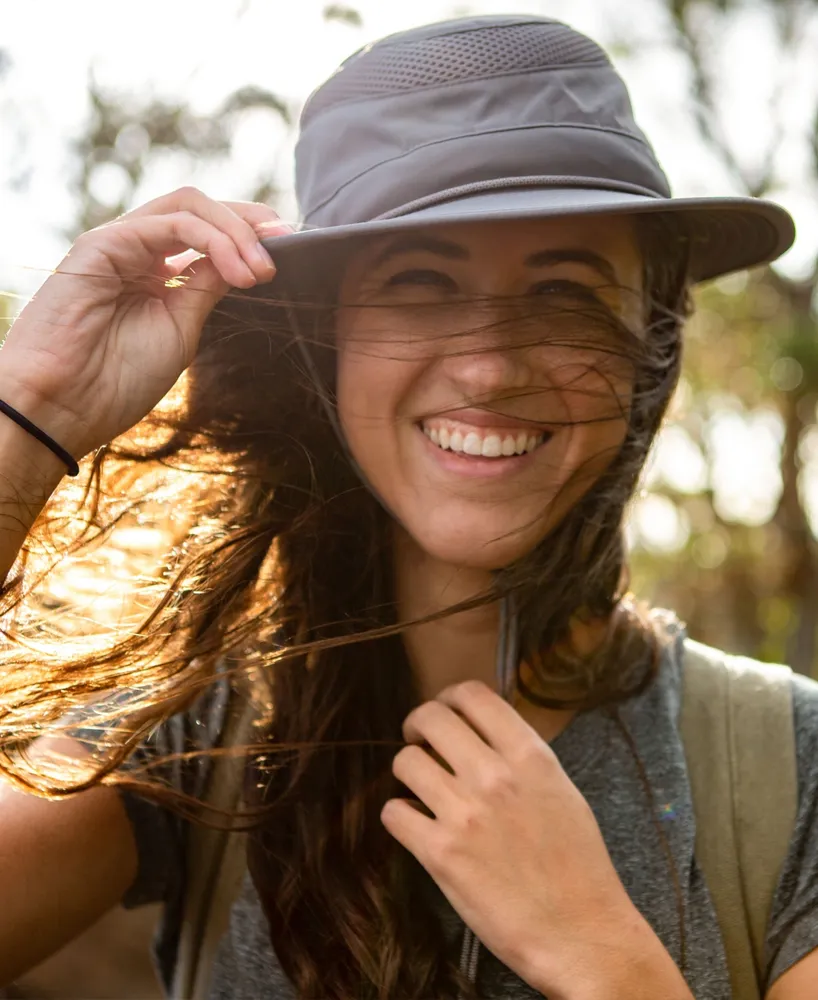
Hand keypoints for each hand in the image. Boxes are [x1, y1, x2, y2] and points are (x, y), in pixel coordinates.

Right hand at [0, 187, 290, 463]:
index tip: (287, 250)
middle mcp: (135, 250)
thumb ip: (206, 289)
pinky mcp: (104, 243)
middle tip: (283, 245)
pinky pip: (170, 223)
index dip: (247, 234)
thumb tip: (242, 261)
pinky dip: (212, 240)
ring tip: (262, 269)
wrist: (63, 407)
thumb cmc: (115, 381)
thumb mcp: (180, 330)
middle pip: (200, 208)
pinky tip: (236, 270)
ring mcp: (118, 243)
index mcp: (152, 272)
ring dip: (235, 231)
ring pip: (188, 206)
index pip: (205, 232)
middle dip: (248, 222)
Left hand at [380, 680, 685, 998]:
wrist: (582, 934)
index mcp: (531, 757)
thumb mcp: (562, 792)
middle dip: (417, 724)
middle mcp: (495, 776)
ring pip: (405, 762)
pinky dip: (399, 816)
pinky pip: (394, 813)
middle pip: (431, 717)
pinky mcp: (440, 854)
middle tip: (418, 741)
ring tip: (419, 787)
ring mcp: (465, 814)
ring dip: (407, 772)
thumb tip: (482, 735)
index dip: (449, 697)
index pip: (473, 695)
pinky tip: (415, 825)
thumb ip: (522, 758)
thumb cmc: (579, 867)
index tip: (444, 711)